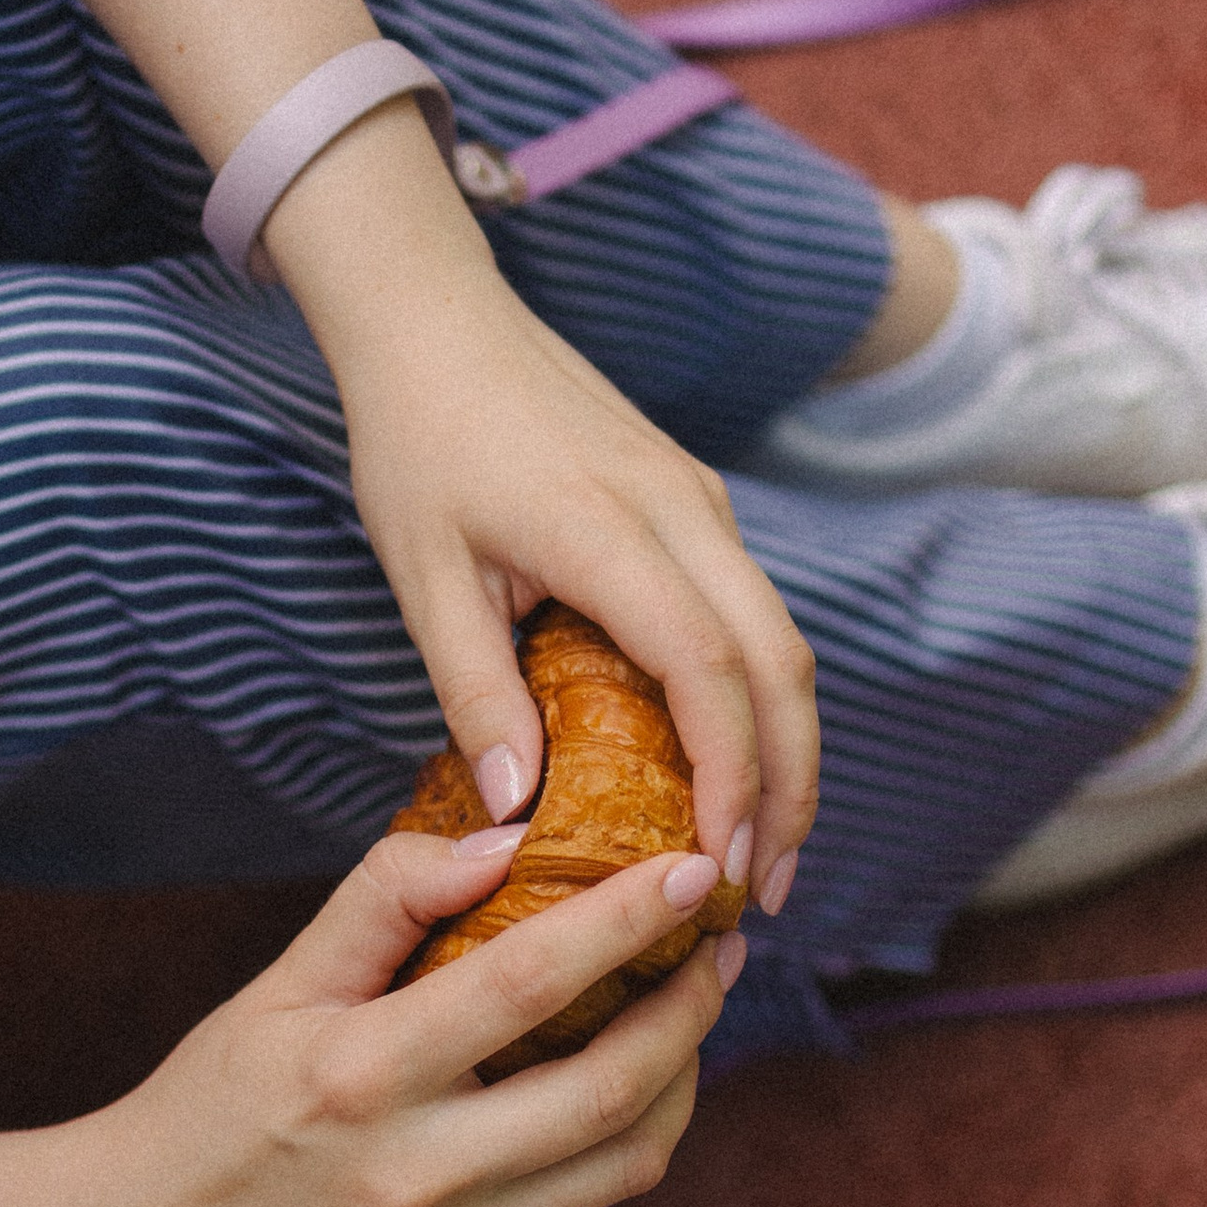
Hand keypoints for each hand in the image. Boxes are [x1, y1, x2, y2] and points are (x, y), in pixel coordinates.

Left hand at [0, 0, 817, 905]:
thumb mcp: (424, 576)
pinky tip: (731, 762)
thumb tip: (519, 814)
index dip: (731, 777)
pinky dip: (759, 696)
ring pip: (782, 640)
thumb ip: (475, 693)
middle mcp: (683, 512)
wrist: (438, 317)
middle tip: (765, 889)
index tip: (721, 868)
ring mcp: (702, 503)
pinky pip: (753, 611)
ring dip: (785, 747)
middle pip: (781, 664)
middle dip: (790, 785)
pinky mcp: (698, 502)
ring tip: (760, 848)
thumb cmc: (416, 443)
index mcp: (609, 531)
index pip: (708, 671)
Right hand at [90, 822, 747, 1206]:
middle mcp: (420, 1169)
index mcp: (362, 1078)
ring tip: (687, 1005)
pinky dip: (627, 1124)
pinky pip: (584, 1192)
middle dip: (688, 1007)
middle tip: (717, 943)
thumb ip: (386, 901)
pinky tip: (624, 1068)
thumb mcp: (277, 984)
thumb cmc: (210, 1098)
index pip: (526, 984)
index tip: (689, 871)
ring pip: (627, 1158)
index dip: (623, 922)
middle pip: (613, 1088)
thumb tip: (505, 840)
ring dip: (681, 1076)